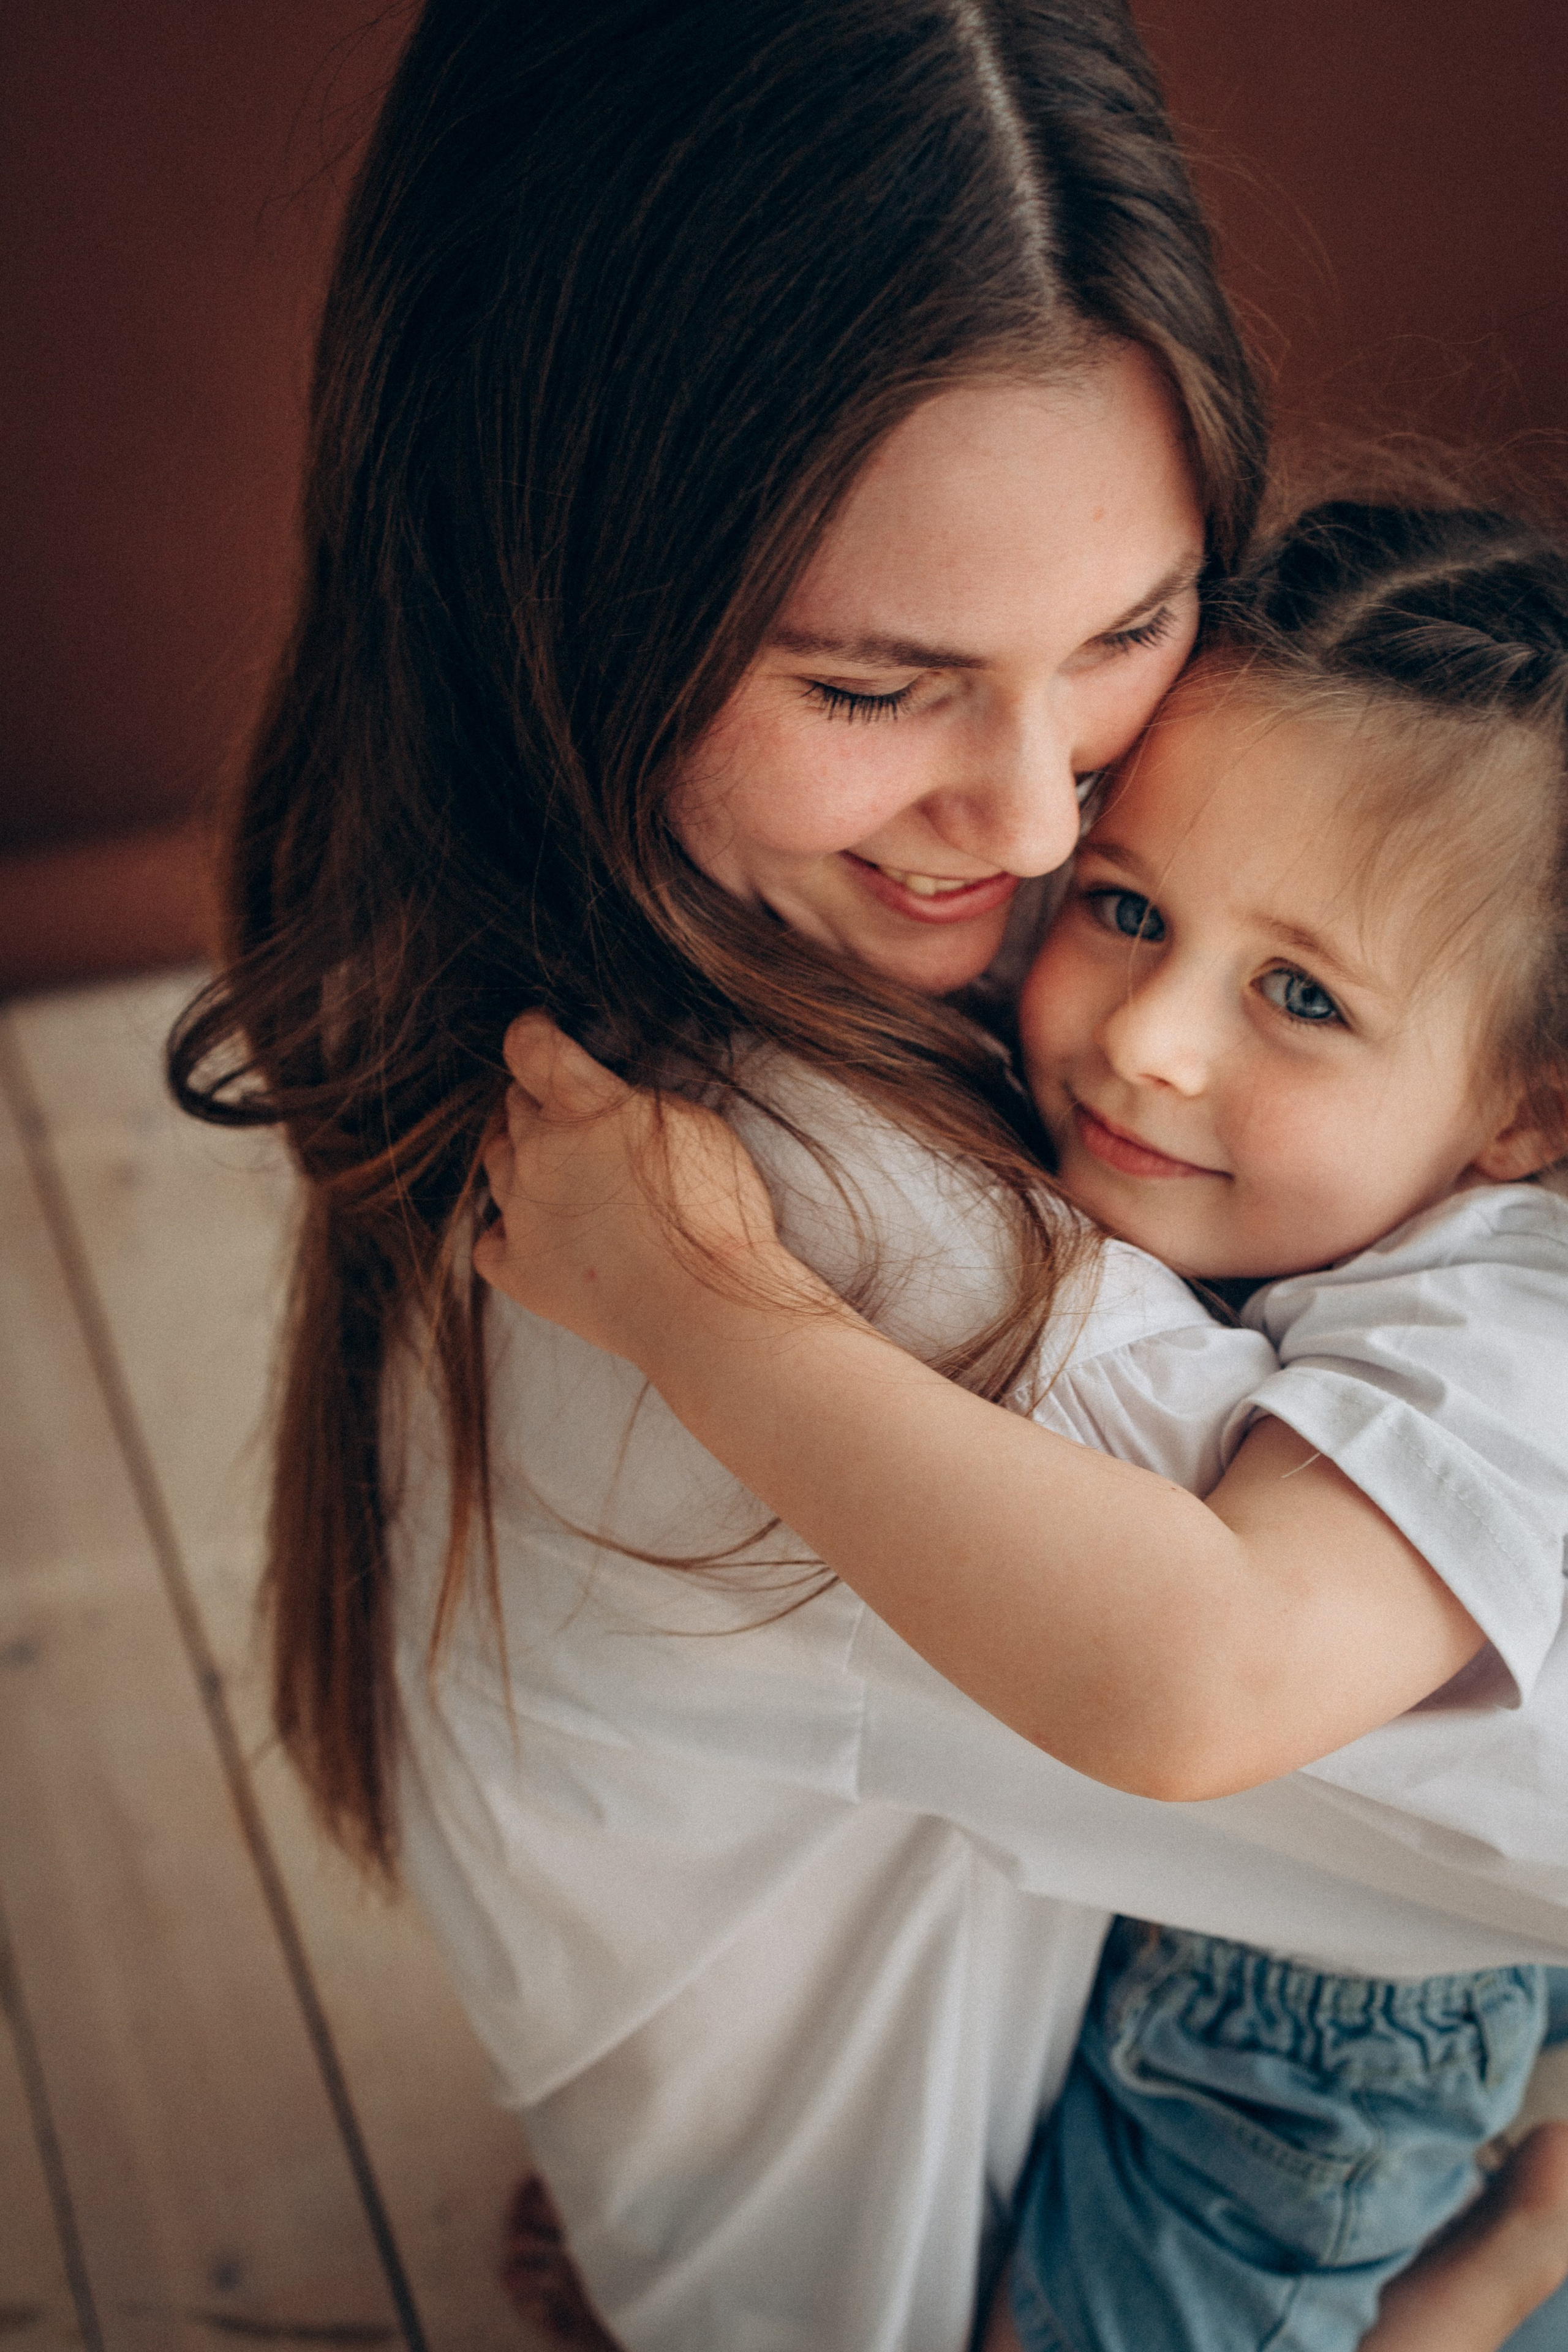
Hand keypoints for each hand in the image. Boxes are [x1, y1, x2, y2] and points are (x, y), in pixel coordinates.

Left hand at [473, 1014, 792, 1366]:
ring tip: (563, 1176)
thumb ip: (634, 1103)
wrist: (706, 1308)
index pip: (529, 1047)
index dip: (533, 1034)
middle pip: (515, 1107)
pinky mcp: (519, 1269)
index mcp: (581, 1105)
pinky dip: (511, 1231)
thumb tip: (609, 1102)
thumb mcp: (695, 1125)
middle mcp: (538, 1151)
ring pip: (498, 1164)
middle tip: (577, 1122)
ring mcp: (522, 1212)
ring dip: (523, 1159)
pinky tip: (542, 1234)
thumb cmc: (715, 1212)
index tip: (541, 1034)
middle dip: (540, 1104)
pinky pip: (491, 1238)